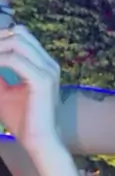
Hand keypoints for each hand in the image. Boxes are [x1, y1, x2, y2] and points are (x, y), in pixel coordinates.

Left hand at [0, 26, 60, 150]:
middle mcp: (49, 64)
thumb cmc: (24, 120)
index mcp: (44, 65)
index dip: (1, 38)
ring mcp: (47, 70)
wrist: (39, 142)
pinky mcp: (41, 80)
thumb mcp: (4, 92)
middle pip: (19, 33)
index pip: (21, 37)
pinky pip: (13, 60)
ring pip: (16, 42)